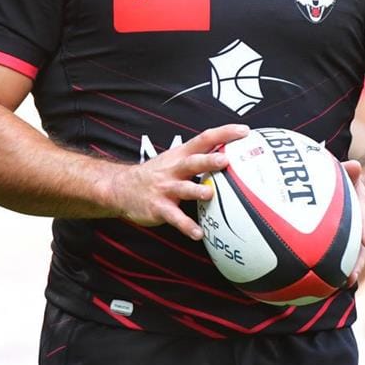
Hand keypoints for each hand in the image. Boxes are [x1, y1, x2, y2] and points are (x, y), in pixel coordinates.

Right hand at [106, 124, 245, 239]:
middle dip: (209, 161)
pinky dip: (186, 226)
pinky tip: (198, 233)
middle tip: (226, 161)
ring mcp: (165, 189)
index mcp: (180, 155)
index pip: (204, 139)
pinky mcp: (159, 208)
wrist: (121, 187)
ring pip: (183, 189)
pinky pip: (174, 218)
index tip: (243, 131)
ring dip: (197, 191)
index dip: (224, 133)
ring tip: (209, 195)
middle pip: (193, 162)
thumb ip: (199, 157)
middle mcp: (173, 169)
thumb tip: (230, 154)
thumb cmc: (156, 174)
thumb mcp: (174, 159)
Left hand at [341, 160, 364, 286]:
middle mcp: (358, 226)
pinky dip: (332, 268)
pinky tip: (323, 282)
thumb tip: (355, 165)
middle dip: (357, 261)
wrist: (350, 193)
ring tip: (342, 284)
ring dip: (348, 270)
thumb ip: (350, 171)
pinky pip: (338, 257)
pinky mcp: (341, 244)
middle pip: (359, 247)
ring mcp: (351, 237)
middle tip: (351, 276)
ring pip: (351, 256)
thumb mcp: (348, 175)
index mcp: (361, 210)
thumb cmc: (345, 183)